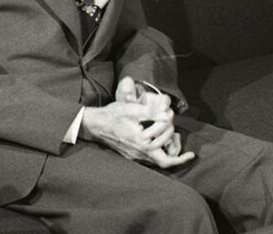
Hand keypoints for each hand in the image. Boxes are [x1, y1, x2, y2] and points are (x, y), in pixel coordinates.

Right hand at [80, 78, 194, 167]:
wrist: (95, 125)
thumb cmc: (113, 115)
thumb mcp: (132, 109)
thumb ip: (151, 111)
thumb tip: (167, 114)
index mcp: (140, 141)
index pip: (164, 139)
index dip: (170, 125)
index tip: (169, 114)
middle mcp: (139, 152)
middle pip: (165, 161)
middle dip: (175, 146)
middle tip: (177, 132)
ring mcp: (135, 156)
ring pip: (158, 163)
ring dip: (170, 154)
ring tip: (175, 140)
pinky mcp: (132, 155)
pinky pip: (150, 160)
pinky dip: (160, 153)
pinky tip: (162, 143)